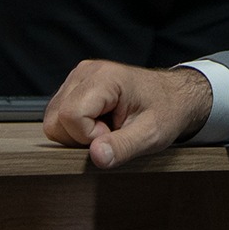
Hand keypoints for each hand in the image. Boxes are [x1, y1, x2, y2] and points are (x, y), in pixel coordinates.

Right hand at [43, 60, 213, 168]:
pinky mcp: (76, 86)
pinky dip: (77, 127)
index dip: (89, 136)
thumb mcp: (151, 135)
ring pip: (54, 120)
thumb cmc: (166, 111)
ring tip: (108, 127)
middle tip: (112, 132)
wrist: (174, 96)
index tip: (114, 133)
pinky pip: (60, 116)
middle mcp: (85, 72)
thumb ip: (123, 146)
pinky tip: (101, 122)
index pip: (71, 116)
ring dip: (78, 133)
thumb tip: (96, 157)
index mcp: (104, 78)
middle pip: (56, 120)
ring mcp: (78, 77)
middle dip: (81, 137)